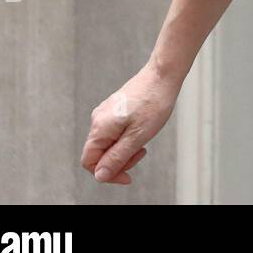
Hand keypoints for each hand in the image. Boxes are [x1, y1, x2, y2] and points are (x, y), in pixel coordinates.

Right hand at [81, 63, 177, 184]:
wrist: (163, 75)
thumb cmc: (153, 102)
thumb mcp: (137, 137)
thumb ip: (117, 158)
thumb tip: (100, 176)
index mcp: (99, 127)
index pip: (89, 162)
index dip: (107, 174)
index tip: (127, 177)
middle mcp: (98, 119)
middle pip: (99, 153)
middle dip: (119, 161)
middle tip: (140, 154)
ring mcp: (106, 112)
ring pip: (108, 142)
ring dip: (124, 149)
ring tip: (143, 142)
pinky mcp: (115, 108)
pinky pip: (115, 131)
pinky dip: (126, 137)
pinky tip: (141, 130)